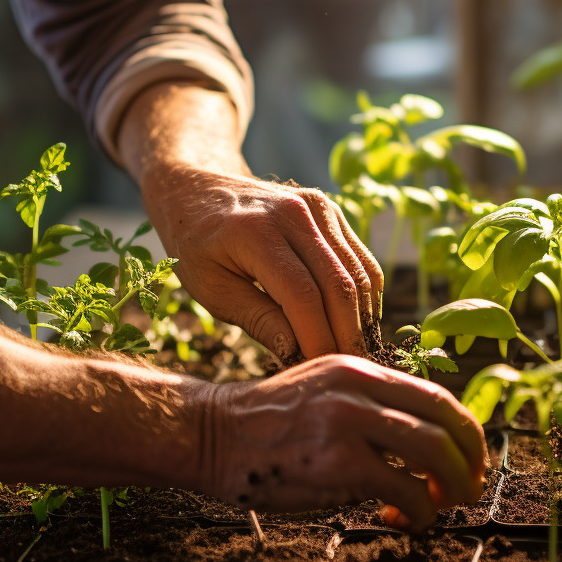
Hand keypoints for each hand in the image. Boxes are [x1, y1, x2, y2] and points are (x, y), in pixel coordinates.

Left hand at [145, 166, 382, 360]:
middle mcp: (294, 213)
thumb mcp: (211, 290)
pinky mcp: (331, 212)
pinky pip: (361, 260)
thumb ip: (257, 320)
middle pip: (340, 285)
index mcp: (255, 232)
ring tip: (352, 354)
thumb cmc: (197, 246)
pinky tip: (354, 325)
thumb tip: (297, 356)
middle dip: (346, 336)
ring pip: (359, 274)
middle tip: (342, 371)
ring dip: (362, 320)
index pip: (303, 296)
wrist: (198, 189)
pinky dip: (364, 297)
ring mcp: (318, 208)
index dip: (317, 340)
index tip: (317, 372)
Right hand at [202, 355, 487, 529]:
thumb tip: (419, 443)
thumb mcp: (320, 390)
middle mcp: (359, 387)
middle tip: (467, 489)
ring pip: (435, 452)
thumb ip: (366, 404)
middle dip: (470, 460)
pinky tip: (400, 519)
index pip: (435, 396)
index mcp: (359, 368)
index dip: (464, 432)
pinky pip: (406, 490)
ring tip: (440, 507)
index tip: (467, 461)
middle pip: (446, 420)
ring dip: (451, 486)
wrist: (210, 435)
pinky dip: (419, 512)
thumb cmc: (263, 425)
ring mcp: (349, 421)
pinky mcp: (339, 461)